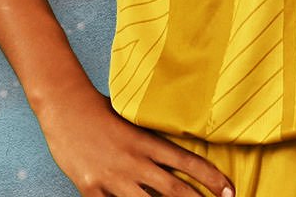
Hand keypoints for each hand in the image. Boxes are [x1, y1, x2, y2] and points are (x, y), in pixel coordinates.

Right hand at [36, 80, 234, 196]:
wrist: (66, 108)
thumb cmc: (101, 109)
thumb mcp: (132, 118)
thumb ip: (152, 135)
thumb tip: (174, 148)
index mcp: (146, 142)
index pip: (187, 163)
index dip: (211, 178)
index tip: (229, 190)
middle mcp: (134, 162)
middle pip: (174, 190)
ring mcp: (113, 179)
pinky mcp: (92, 190)